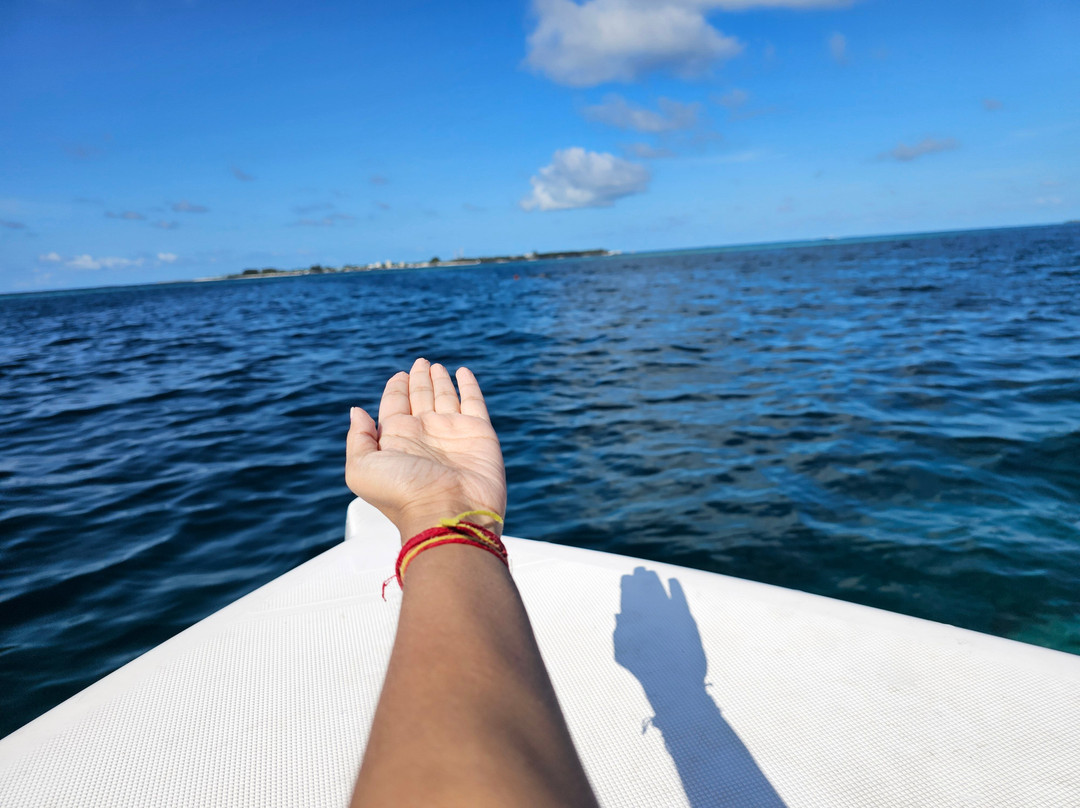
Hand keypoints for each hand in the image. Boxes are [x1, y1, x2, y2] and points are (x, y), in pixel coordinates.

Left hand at [346, 358, 506, 542]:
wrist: (449, 513)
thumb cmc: (404, 495)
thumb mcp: (362, 470)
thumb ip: (358, 438)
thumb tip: (357, 412)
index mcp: (397, 439)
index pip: (395, 405)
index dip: (396, 388)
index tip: (399, 375)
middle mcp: (425, 434)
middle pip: (420, 397)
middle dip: (419, 380)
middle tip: (420, 363)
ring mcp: (453, 432)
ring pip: (445, 396)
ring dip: (440, 380)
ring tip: (436, 366)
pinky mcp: (479, 433)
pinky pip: (474, 402)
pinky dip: (469, 386)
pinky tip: (463, 373)